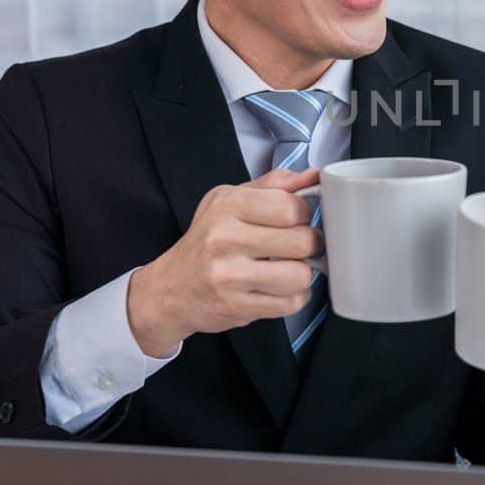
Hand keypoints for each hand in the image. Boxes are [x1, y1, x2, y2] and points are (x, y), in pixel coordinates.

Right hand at [126, 167, 322, 355]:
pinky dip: (294, 297)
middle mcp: (224, 239)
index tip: (298, 219)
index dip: (304, 214)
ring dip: (302, 274)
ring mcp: (228, 276)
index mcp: (227, 205)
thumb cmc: (208, 240)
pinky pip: (290, 303)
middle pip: (302, 241)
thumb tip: (315, 176)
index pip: (290, 206)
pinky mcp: (236, 307)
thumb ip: (275, 185)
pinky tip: (279, 289)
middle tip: (299, 246)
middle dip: (310, 244)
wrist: (170, 288)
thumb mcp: (232, 200)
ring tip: (288, 268)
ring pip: (300, 276)